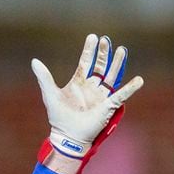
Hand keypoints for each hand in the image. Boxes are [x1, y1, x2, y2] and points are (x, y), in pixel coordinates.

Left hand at [31, 34, 143, 173]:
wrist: (67, 136)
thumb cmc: (58, 117)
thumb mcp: (50, 94)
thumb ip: (44, 77)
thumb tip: (34, 60)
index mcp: (78, 83)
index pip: (86, 62)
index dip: (89, 50)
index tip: (93, 36)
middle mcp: (91, 88)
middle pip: (100, 67)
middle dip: (103, 54)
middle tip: (106, 40)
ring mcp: (100, 96)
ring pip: (111, 76)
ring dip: (117, 64)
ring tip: (122, 50)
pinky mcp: (108, 106)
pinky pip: (121, 95)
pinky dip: (130, 88)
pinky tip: (139, 80)